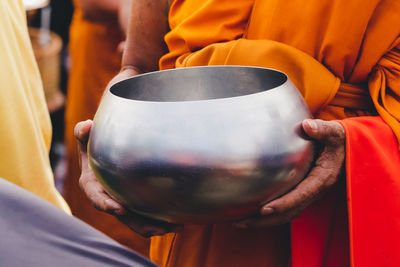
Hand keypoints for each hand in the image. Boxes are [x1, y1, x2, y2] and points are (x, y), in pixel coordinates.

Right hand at [74, 120, 182, 236]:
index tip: (121, 209)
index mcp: (92, 185)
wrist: (100, 149)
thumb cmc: (92, 142)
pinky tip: (180, 219)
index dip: (108, 205)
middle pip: (123, 216)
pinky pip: (146, 213)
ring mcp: (121, 201)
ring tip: (176, 227)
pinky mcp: (133, 201)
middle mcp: (107, 197)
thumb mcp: (85, 137)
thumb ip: (83, 133)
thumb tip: (86, 126)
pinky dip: (161, 218)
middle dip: (140, 224)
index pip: (98, 198)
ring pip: (137, 219)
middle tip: (159, 228)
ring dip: (156, 225)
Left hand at [234, 119, 345, 227]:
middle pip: (289, 212)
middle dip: (265, 220)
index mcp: (322, 179)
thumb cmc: (337, 139)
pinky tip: (250, 210)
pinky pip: (284, 207)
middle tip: (241, 222)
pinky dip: (267, 213)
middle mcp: (314, 191)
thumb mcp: (334, 132)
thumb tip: (307, 125)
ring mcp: (307, 193)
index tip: (263, 210)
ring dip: (263, 221)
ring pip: (285, 213)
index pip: (300, 196)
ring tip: (239, 222)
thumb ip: (322, 129)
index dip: (282, 204)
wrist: (345, 147)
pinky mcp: (301, 191)